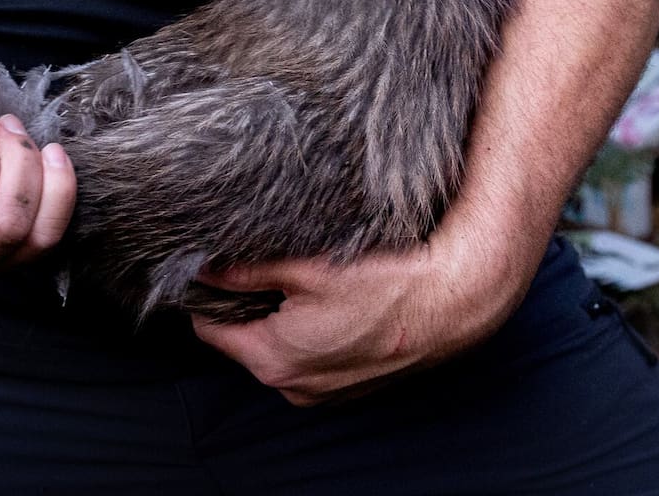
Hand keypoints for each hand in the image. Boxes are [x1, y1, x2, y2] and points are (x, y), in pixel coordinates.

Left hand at [191, 205, 540, 405]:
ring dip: (281, 320)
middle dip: (248, 306)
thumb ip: (248, 269)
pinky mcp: (350, 386)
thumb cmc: (386, 284)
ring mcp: (325, 392)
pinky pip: (313, 359)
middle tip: (261, 266)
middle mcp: (295, 386)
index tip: (212, 268)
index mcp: (274, 359)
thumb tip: (206, 266)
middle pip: (245, 341)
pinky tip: (332, 304)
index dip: (208, 295)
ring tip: (301, 283)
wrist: (453, 302)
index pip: (211, 329)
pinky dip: (312, 334)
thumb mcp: (307, 267)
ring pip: (280, 350)